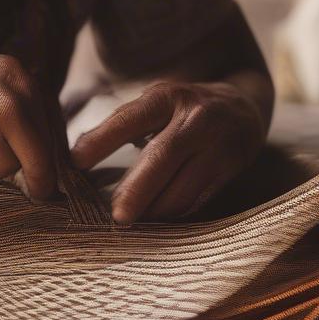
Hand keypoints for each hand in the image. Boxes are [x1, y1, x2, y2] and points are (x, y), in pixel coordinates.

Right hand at [0, 52, 57, 200]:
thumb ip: (15, 112)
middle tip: (25, 184)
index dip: (46, 154)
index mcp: (21, 74)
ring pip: (21, 162)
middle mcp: (20, 86)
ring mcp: (5, 105)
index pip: (53, 125)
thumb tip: (45, 162)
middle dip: (32, 169)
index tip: (44, 177)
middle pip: (46, 147)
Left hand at [70, 80, 266, 223]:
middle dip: (137, 189)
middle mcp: (195, 119)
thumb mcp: (155, 102)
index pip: (131, 117)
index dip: (103, 139)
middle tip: (116, 215)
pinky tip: (155, 220)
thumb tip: (77, 155)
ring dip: (155, 210)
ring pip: (184, 186)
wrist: (243, 109)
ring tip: (131, 221)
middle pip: (163, 156)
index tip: (76, 160)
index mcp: (168, 97)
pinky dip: (174, 213)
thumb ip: (121, 124)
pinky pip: (198, 200)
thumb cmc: (183, 108)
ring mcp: (217, 146)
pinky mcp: (230, 171)